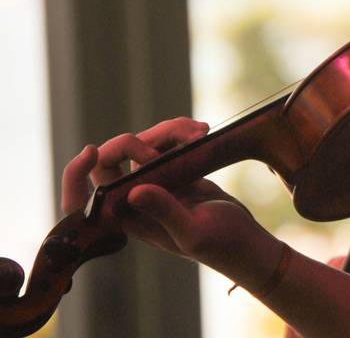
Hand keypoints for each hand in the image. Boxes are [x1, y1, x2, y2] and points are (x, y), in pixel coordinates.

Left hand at [61, 118, 279, 281]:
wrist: (247, 240)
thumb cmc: (220, 244)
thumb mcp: (192, 232)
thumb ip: (164, 211)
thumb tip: (134, 190)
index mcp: (127, 219)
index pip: (82, 199)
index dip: (76, 174)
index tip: (92, 150)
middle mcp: (134, 199)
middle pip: (113, 159)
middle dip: (139, 140)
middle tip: (175, 138)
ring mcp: (154, 183)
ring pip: (143, 144)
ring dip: (168, 131)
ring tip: (200, 132)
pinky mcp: (175, 172)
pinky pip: (165, 143)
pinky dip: (181, 132)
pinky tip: (203, 132)